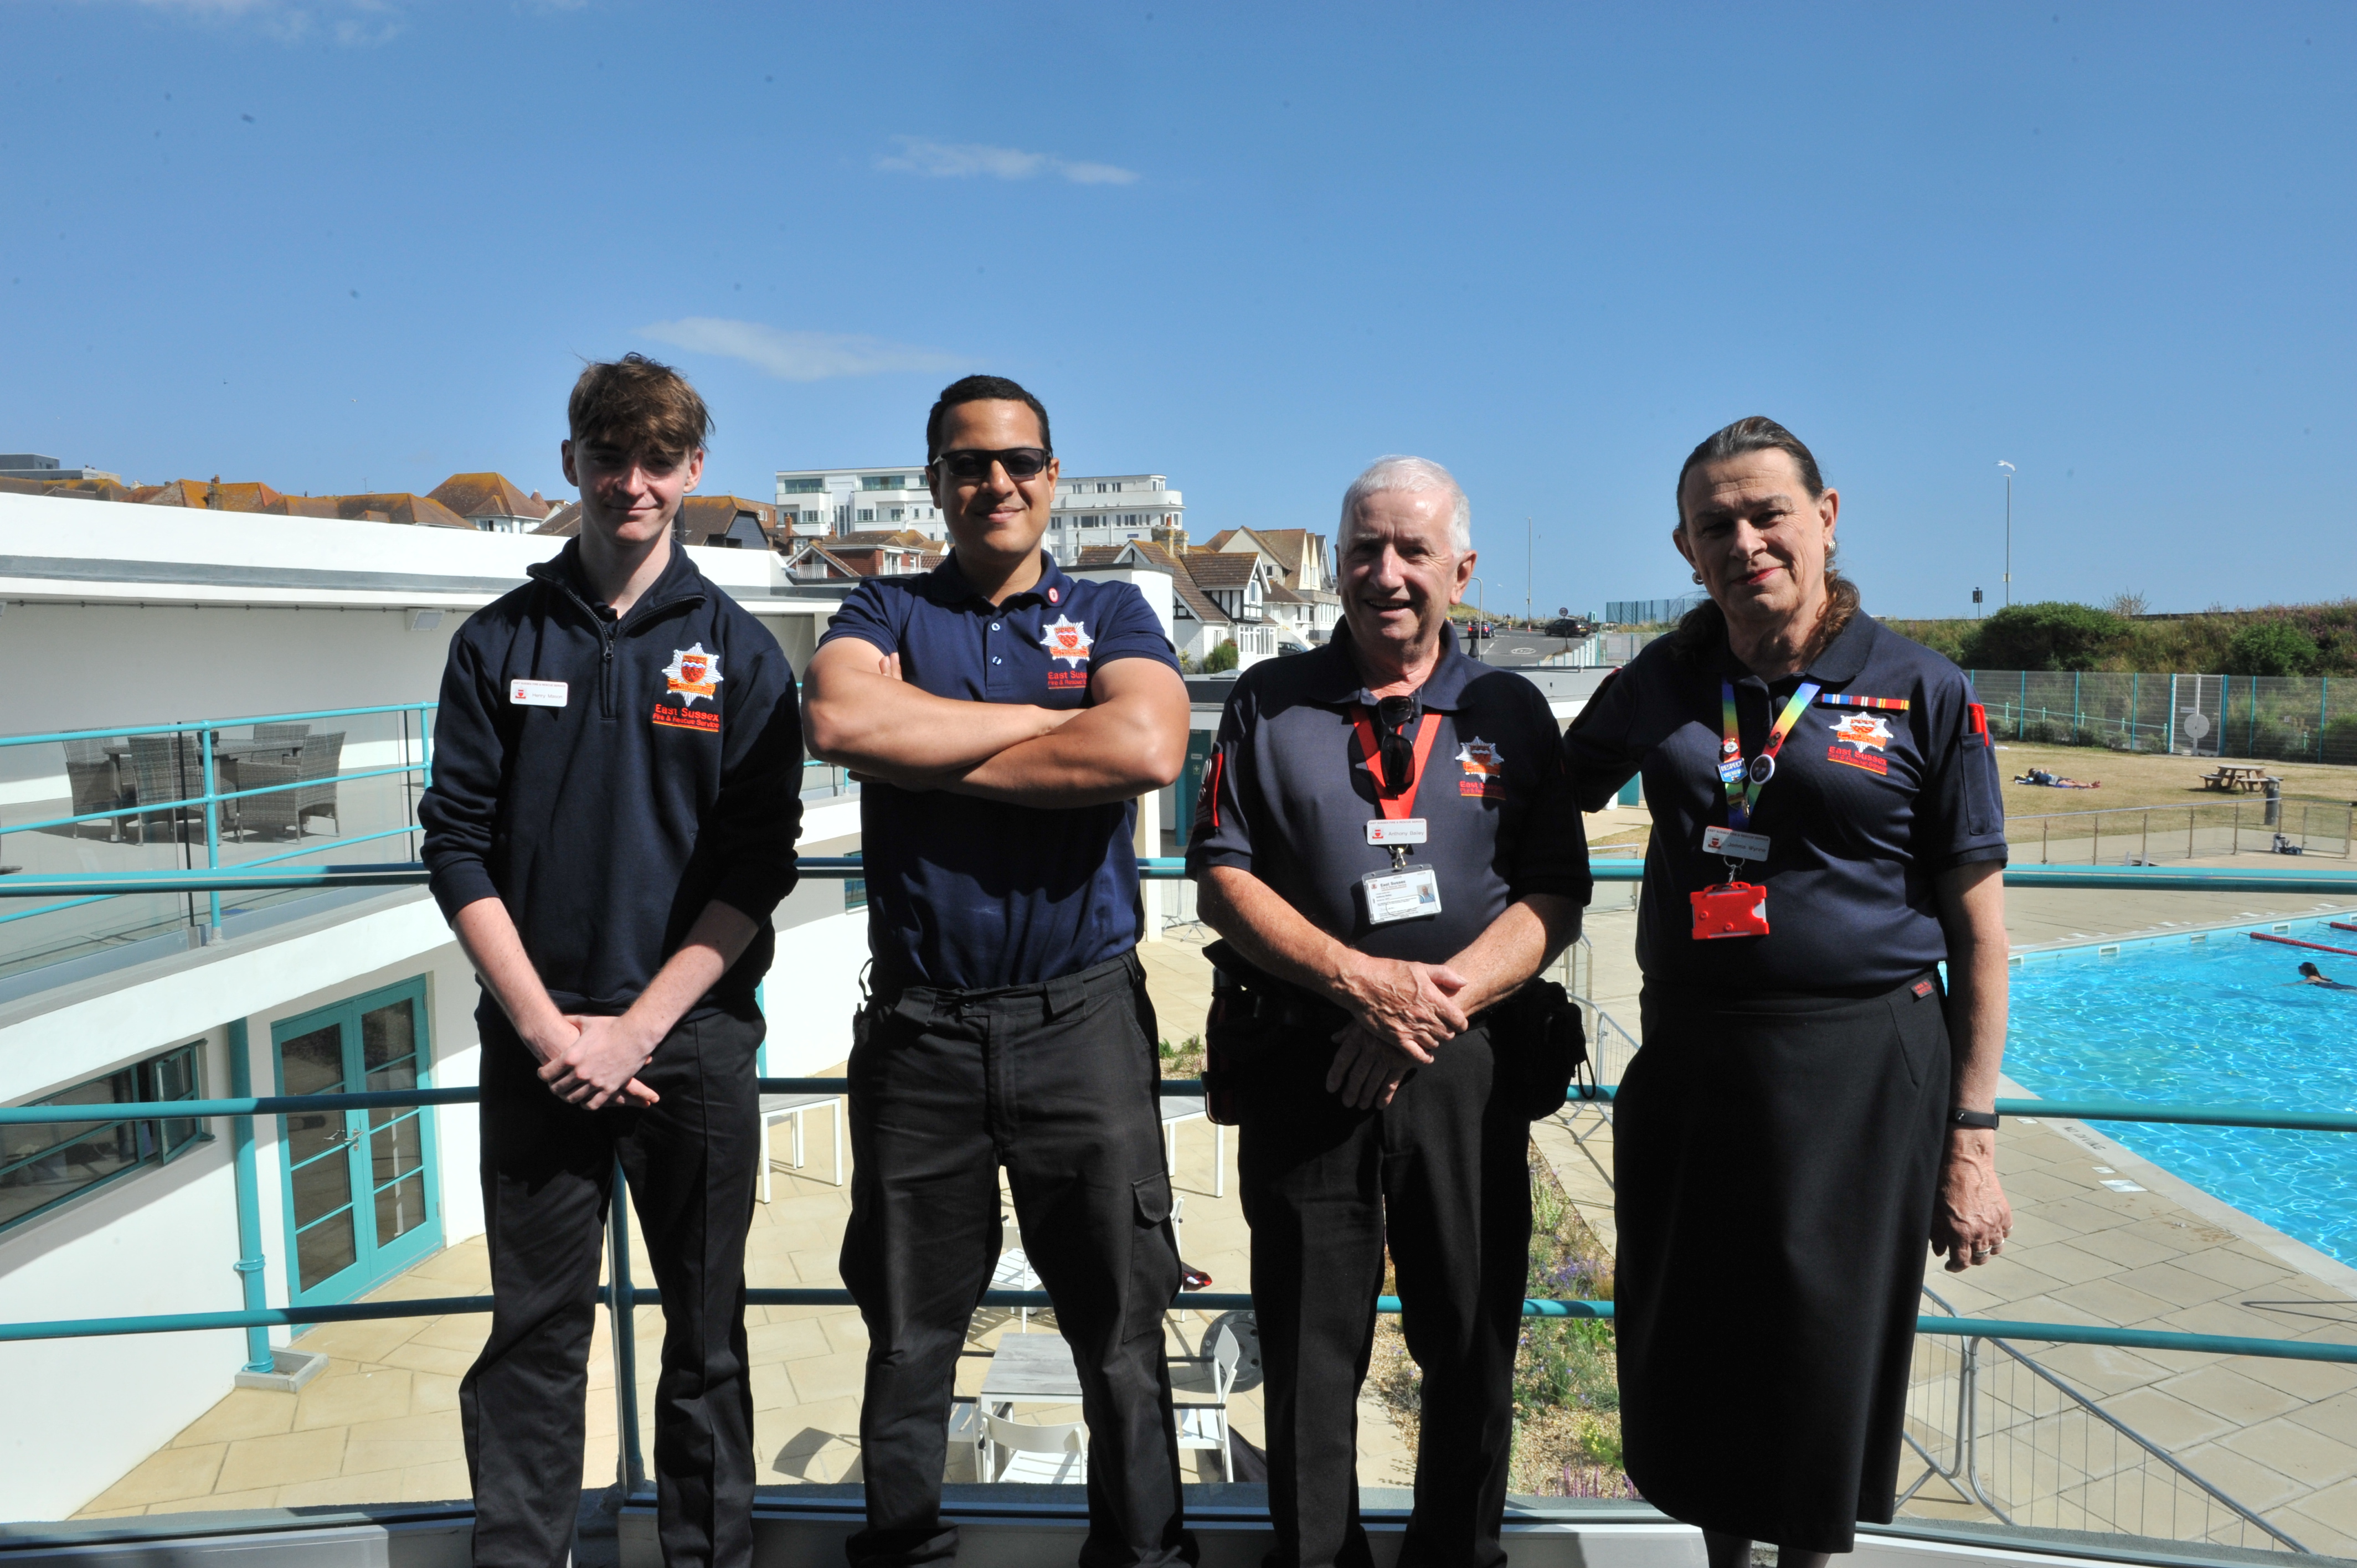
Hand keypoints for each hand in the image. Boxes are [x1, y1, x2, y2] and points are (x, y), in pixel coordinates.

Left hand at [536, 1015, 659, 1109]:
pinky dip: (585, 1104)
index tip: (544, 1073)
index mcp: (571, 1056)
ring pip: (573, 1098)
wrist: (636, 1035)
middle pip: (557, 1088)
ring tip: (568, 1093)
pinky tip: (584, 1100)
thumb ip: (570, 1021)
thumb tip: (561, 1017)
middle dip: (553, 1087)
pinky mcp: (609, 1088)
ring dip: (568, 1096)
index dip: (542, 1074)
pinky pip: (592, 1104)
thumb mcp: (586, 1022)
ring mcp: (595, 1082)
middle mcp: (580, 1072)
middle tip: (554, 1084)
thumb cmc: (611, 1026)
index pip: (547, 1073)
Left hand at [1325, 1023, 1415, 1108]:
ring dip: (1366, 1095)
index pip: (1342, 1058)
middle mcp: (1371, 1047)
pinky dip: (1385, 1095)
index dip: (1335, 1075)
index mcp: (1358, 1035)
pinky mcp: (1402, 1062)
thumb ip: (1348, 1030)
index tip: (1332, 1088)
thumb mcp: (1365, 1018)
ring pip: (1373, 1081)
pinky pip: (1391, 1082)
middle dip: (1351, 1090)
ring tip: (1361, 1105)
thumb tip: (1334, 1039)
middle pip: (1357, 1074)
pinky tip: (1379, 1105)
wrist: (1413, 1011)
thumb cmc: (1385, 1014)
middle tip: (1347, 1102)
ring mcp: (1387, 1056)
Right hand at [1337, 955, 1468, 1059]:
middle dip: (1448, 1032)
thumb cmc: (1389, 972)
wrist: (1361, 982)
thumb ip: (1445, 975)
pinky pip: (1417, 1056)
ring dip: (1435, 1041)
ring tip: (1430, 1035)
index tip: (1457, 1022)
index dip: (1460, 1022)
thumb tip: (1464, 982)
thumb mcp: (1419, 967)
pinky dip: (1424, 1058)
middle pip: (1448, 1034)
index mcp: (1433, 999)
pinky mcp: (1396, 1038)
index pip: (1459, 1020)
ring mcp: (1411, 1029)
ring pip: (1434, 1044)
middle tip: (1441, 1027)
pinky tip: (1426, 1054)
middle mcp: (1425, 1017)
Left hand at [1930, 1129, 2011, 1271]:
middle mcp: (1980, 1232)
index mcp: (1960, 1234)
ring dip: (1987, 1248)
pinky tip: (1991, 1230)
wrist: (1965, 1163)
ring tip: (1978, 1243)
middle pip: (1981, 1258)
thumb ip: (1937, 1235)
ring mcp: (1995, 1223)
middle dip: (1971, 1259)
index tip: (1951, 1265)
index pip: (1962, 1262)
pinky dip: (1999, 1235)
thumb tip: (1940, 1251)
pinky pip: (2005, 1232)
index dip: (1955, 1267)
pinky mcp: (2005, 1213)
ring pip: (1996, 1248)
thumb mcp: (1934, 1212)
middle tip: (1964, 1254)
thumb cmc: (1945, 1185)